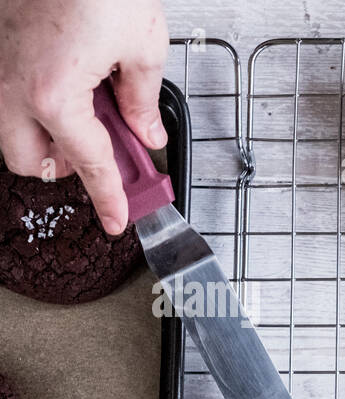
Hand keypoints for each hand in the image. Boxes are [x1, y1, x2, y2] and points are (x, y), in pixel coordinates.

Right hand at [0, 0, 168, 234]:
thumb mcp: (144, 47)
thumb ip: (143, 100)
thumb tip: (145, 132)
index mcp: (53, 94)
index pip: (88, 164)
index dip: (110, 197)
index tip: (120, 219)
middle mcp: (14, 85)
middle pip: (28, 160)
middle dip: (64, 166)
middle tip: (104, 155)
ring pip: (9, 130)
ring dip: (44, 137)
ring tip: (88, 117)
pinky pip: (7, 94)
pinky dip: (34, 104)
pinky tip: (69, 85)